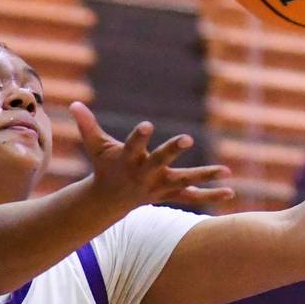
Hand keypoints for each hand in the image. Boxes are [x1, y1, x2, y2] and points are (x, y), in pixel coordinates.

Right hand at [71, 102, 233, 210]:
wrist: (109, 200)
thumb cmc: (105, 167)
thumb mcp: (96, 147)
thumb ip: (87, 126)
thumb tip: (74, 104)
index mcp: (129, 160)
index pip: (134, 145)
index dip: (140, 136)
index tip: (147, 124)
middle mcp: (145, 173)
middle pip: (160, 161)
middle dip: (172, 150)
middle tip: (187, 138)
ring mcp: (159, 185)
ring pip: (184, 180)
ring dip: (204, 176)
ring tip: (226, 170)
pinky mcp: (169, 192)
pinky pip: (192, 197)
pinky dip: (210, 196)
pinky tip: (230, 192)